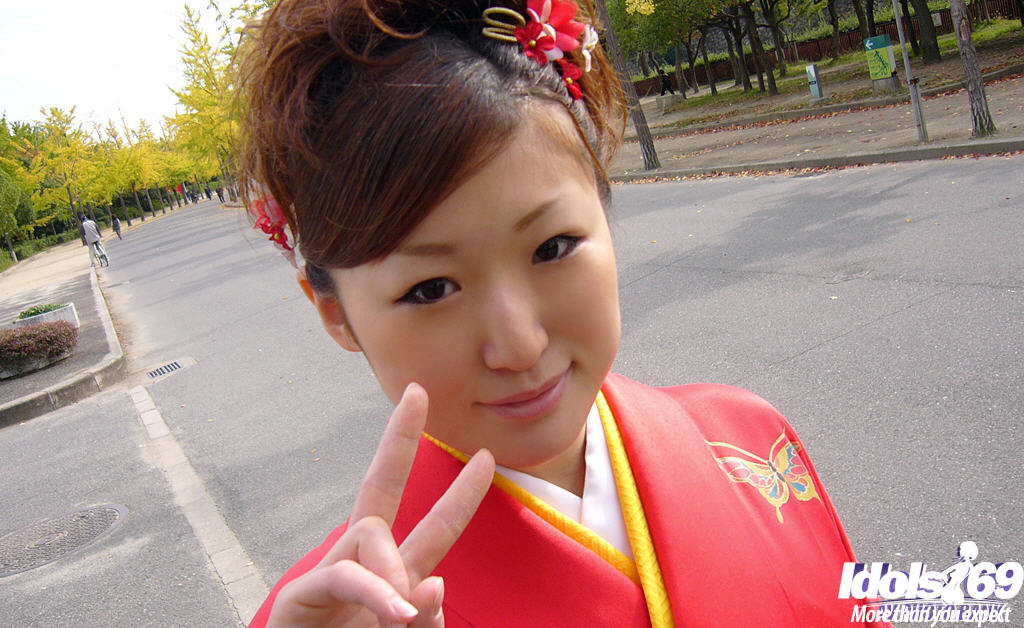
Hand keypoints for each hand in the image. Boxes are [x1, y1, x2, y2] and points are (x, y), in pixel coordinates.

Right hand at [267, 383, 494, 626]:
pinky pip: (345, 574)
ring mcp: (331, 575)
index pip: (430, 527)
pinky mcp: (301, 594)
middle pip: (381, 488)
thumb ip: (424, 621)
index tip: (483, 454)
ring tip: (396, 617)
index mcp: (395, 579)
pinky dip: (373, 592)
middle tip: (417, 393)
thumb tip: (433, 584)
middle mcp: (364, 567)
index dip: (458, 493)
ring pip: (371, 533)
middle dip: (399, 439)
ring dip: (392, 570)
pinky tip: (394, 611)